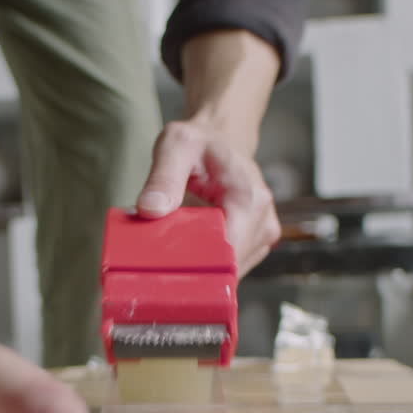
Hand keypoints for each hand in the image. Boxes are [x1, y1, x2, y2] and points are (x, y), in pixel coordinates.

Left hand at [135, 119, 280, 274]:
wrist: (222, 140)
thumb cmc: (202, 142)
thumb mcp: (176, 146)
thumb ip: (163, 177)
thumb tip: (150, 209)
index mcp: (250, 199)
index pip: (229, 252)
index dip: (198, 267)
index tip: (167, 272)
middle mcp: (263, 221)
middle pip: (228, 268)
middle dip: (195, 271)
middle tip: (161, 267)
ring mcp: (262, 236)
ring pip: (229, 273)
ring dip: (202, 271)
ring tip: (173, 258)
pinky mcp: (255, 244)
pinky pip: (230, 267)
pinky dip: (209, 266)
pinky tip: (189, 256)